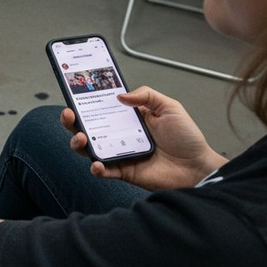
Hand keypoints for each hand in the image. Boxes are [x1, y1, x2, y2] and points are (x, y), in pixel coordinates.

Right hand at [63, 86, 228, 189]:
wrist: (197, 167)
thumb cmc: (187, 139)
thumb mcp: (169, 107)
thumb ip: (146, 95)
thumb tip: (120, 95)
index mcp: (129, 118)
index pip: (101, 108)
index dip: (86, 102)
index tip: (75, 94)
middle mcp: (120, 135)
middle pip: (88, 127)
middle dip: (72, 121)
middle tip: (69, 115)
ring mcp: (120, 154)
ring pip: (90, 148)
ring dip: (78, 143)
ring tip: (80, 138)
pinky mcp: (123, 172)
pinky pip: (104, 170)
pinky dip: (96, 168)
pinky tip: (97, 163)